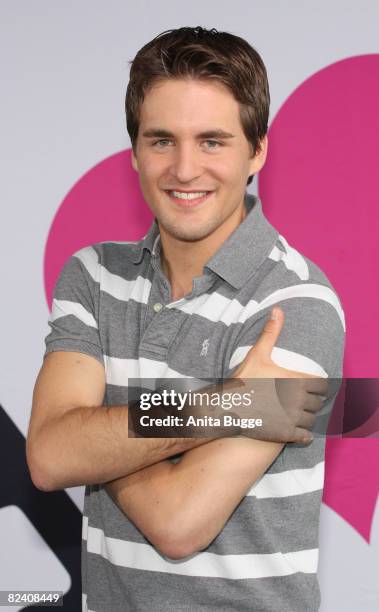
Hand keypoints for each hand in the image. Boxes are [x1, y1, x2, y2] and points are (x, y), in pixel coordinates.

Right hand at [232, 306, 328, 443]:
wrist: (226, 409)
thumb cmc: (242, 382)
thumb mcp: (257, 355)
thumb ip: (271, 333)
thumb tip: (277, 309)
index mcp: (296, 381)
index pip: (322, 385)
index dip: (317, 385)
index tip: (308, 386)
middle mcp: (298, 401)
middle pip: (318, 402)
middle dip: (311, 401)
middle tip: (300, 399)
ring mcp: (293, 419)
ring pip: (312, 420)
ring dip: (307, 417)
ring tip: (296, 413)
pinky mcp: (286, 434)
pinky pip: (305, 436)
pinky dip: (302, 434)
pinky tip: (294, 429)